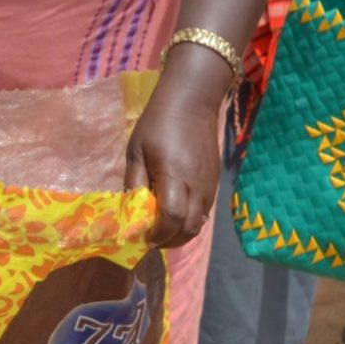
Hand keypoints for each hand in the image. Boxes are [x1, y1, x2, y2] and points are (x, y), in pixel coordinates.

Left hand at [124, 81, 221, 248]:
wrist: (192, 103)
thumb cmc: (157, 124)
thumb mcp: (136, 151)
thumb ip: (134, 183)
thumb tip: (130, 213)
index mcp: (173, 175)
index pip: (171, 218)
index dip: (157, 234)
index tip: (142, 236)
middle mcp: (196, 186)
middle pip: (188, 229)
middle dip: (169, 240)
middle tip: (151, 238)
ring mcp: (208, 186)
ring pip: (198, 224)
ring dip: (180, 233)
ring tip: (162, 228)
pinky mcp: (214, 183)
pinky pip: (204, 212)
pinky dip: (190, 220)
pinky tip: (175, 212)